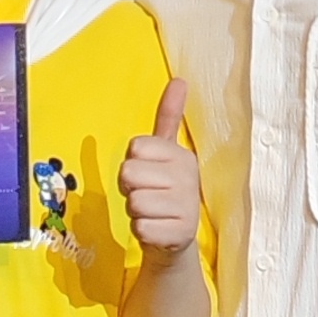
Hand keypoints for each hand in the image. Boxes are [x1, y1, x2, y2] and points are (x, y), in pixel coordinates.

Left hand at [119, 79, 201, 258]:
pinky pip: (140, 227)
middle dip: (130, 187)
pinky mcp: (179, 235)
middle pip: (128, 173)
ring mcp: (186, 208)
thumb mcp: (167, 153)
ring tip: (153, 212)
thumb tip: (179, 79)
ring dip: (136, 211)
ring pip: (133, 202)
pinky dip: (142, 231)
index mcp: (183, 156)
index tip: (148, 172)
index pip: (135, 148)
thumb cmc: (165, 189)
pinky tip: (157, 229)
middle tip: (148, 194)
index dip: (133, 162)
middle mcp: (188, 179)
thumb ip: (169, 116)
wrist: (177, 237)